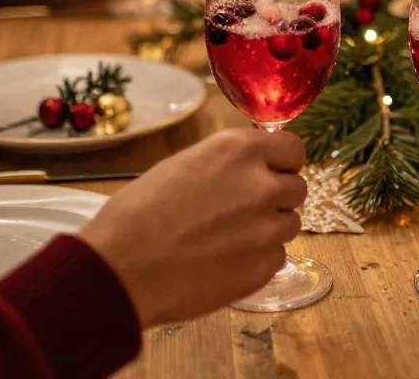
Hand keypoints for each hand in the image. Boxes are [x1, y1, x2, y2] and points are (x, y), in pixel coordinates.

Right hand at [81, 128, 306, 326]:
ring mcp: (266, 228)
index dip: (282, 161)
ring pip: (290, 223)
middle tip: (246, 209)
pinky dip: (259, 259)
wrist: (121, 269)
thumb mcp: (186, 163)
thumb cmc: (139, 213)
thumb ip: (229, 164)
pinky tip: (226, 260)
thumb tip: (250, 169)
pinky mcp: (262, 268)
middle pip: (297, 187)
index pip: (292, 148)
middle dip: (277, 196)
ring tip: (231, 237)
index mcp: (239, 150)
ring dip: (270, 228)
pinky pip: (277, 256)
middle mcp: (261, 184)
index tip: (271, 171)